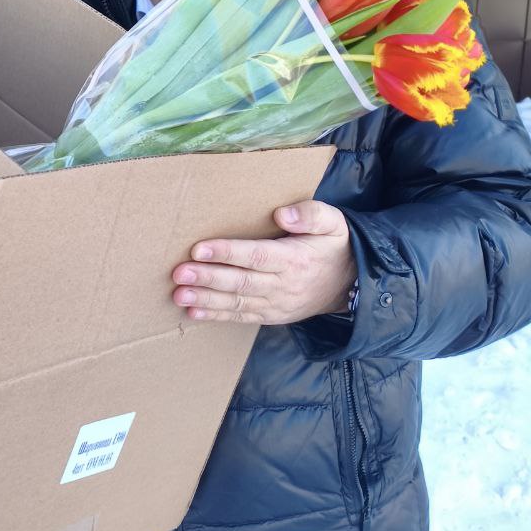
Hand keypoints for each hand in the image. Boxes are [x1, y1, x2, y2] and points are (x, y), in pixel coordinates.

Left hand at [172, 200, 356, 324]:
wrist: (351, 284)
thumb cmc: (334, 246)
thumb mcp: (334, 222)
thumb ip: (311, 214)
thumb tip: (282, 214)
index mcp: (295, 259)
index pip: (257, 255)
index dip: (227, 253)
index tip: (198, 249)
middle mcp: (284, 284)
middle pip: (241, 281)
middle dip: (208, 278)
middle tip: (179, 274)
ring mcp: (276, 304)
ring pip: (237, 302)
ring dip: (206, 299)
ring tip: (179, 295)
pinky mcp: (271, 315)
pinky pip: (242, 317)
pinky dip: (217, 316)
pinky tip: (193, 312)